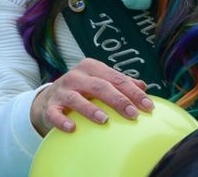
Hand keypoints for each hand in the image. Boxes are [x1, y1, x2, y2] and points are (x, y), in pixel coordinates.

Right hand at [29, 58, 152, 135]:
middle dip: (118, 100)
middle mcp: (76, 76)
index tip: (148, 106)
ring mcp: (62, 91)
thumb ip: (120, 82)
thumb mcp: (100, 81)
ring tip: (104, 120)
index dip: (133, 92)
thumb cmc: (82, 90)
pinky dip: (62, 121)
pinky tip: (72, 128)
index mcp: (91, 67)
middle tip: (133, 114)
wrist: (49, 99)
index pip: (116, 78)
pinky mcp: (50, 106)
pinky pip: (55, 114)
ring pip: (76, 98)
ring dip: (90, 109)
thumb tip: (143, 86)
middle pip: (99, 86)